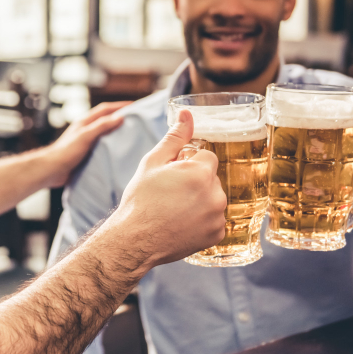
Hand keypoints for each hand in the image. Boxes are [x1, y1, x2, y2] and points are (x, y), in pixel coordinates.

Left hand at [41, 102, 129, 188]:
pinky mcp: (86, 154)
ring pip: (105, 134)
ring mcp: (86, 142)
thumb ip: (101, 126)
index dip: (120, 106)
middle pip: (106, 120)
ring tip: (132, 136)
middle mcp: (86, 130)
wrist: (51, 170)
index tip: (135, 106)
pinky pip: (102, 148)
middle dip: (120, 117)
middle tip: (136, 120)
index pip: (105, 109)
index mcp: (85, 122)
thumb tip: (120, 117)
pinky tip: (119, 153)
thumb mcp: (85, 136)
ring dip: (117, 133)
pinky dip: (112, 147)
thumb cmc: (66, 151)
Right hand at [108, 109, 226, 268]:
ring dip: (200, 201)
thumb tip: (187, 114)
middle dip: (196, 182)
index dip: (188, 164)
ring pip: (213, 199)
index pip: (207, 157)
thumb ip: (175, 137)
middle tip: (171, 194)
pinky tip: (182, 223)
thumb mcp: (153, 162)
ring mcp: (217, 217)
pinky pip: (215, 220)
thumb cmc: (140, 200)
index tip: (173, 175)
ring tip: (175, 210)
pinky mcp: (216, 235)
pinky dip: (202, 221)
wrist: (135, 240)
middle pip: (211, 179)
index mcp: (201, 173)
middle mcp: (215, 194)